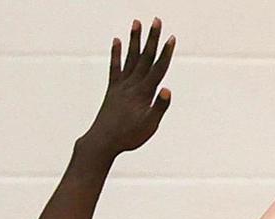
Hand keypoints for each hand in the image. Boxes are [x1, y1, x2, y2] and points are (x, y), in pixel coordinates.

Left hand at [82, 17, 174, 156]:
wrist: (103, 141)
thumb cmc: (128, 137)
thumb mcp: (149, 126)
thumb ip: (159, 107)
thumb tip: (167, 90)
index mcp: (143, 93)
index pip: (157, 69)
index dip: (166, 53)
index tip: (171, 38)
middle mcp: (132, 85)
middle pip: (145, 58)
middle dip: (152, 39)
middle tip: (156, 20)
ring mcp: (121, 85)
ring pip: (130, 58)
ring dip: (134, 40)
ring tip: (136, 22)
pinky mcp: (112, 89)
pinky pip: (115, 68)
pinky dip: (116, 54)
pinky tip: (117, 41)